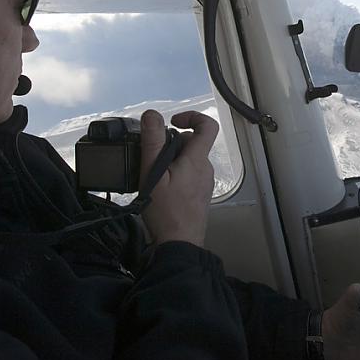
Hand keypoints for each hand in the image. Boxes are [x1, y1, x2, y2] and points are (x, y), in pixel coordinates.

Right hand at [139, 109, 217, 246]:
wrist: (179, 244)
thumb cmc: (166, 211)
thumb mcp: (153, 174)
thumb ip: (153, 142)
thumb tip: (152, 115)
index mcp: (197, 160)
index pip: (208, 126)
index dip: (192, 116)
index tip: (173, 122)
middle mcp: (205, 169)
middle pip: (193, 143)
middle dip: (172, 144)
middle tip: (152, 157)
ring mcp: (204, 183)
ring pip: (189, 160)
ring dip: (172, 161)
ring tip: (153, 176)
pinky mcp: (200, 195)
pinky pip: (189, 175)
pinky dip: (176, 174)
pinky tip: (161, 189)